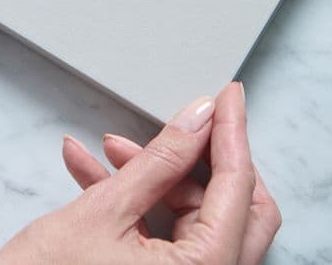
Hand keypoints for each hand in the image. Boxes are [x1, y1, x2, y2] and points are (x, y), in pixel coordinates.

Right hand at [0, 83, 280, 264]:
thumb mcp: (104, 211)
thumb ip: (160, 160)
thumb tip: (197, 119)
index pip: (238, 187)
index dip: (232, 132)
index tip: (227, 95)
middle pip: (235, 208)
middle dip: (201, 159)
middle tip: (184, 122)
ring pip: (196, 219)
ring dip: (155, 179)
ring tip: (108, 148)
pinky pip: (164, 236)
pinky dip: (137, 205)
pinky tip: (92, 172)